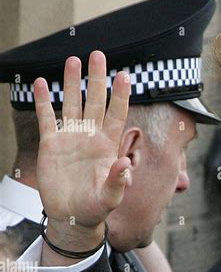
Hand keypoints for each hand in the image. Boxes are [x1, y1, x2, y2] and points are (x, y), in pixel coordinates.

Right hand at [34, 51, 130, 252]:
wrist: (71, 216)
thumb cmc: (95, 207)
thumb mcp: (110, 197)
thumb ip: (117, 181)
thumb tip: (124, 163)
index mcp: (108, 145)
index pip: (116, 114)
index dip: (120, 95)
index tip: (124, 75)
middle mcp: (90, 136)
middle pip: (95, 101)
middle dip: (96, 79)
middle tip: (98, 55)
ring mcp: (71, 138)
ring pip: (72, 104)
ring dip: (72, 83)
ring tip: (73, 60)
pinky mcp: (51, 144)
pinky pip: (47, 118)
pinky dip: (44, 101)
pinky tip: (44, 83)